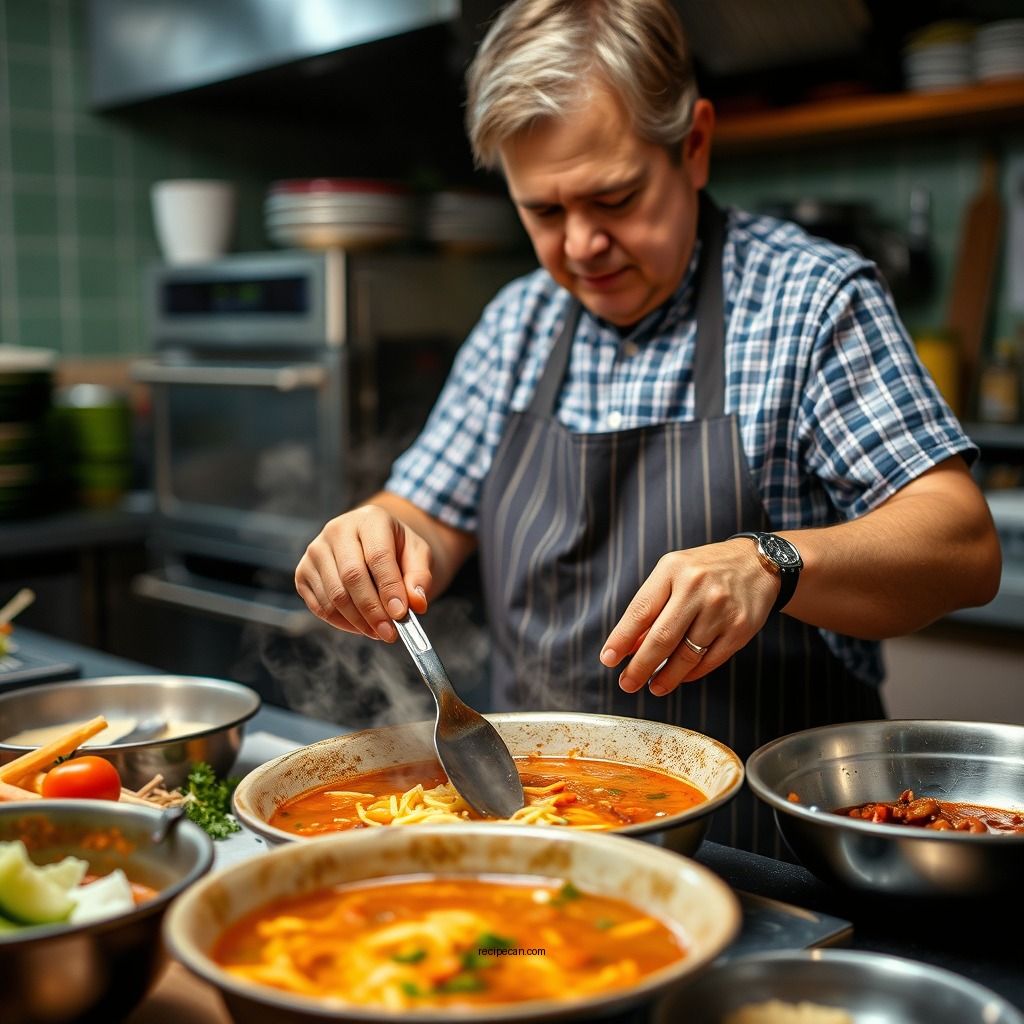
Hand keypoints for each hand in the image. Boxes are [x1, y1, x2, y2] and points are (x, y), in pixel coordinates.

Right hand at [295, 503, 433, 642]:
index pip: (378, 556)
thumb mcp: (418, 554)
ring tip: (379, 632)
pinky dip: (341, 623)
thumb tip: (416, 604)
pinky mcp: (303, 572)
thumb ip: (420, 577)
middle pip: (352, 576)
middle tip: (390, 633)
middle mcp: (337, 530)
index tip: (401, 614)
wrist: (371, 541)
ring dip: (358, 621)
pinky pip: (319, 606)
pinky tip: (361, 627)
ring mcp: (316, 550)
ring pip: (335, 595)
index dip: (389, 588)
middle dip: (373, 610)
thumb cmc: (396, 548)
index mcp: (370, 519)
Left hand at [599, 539, 778, 695]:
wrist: (758, 563)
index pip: (640, 611)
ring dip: (666, 677)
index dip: (621, 639)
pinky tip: (680, 677)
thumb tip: (627, 646)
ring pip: (686, 655)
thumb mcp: (673, 575)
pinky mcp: (740, 628)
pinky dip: (691, 673)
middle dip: (640, 667)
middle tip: (627, 683)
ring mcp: (720, 609)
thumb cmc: (706, 570)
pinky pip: (710, 660)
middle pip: (662, 638)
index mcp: (673, 569)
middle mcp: (697, 587)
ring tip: (653, 686)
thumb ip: (650, 607)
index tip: (609, 659)